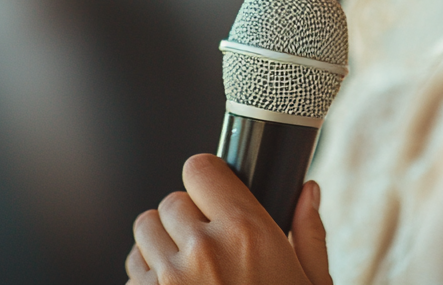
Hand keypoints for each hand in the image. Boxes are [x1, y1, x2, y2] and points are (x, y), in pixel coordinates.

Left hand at [126, 154, 331, 284]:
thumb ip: (309, 234)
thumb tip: (308, 191)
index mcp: (247, 233)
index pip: (200, 169)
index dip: (207, 180)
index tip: (215, 194)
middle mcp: (202, 250)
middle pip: (170, 202)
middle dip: (187, 219)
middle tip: (211, 245)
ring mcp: (167, 281)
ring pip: (144, 234)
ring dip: (162, 246)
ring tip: (190, 272)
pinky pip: (133, 273)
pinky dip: (148, 280)